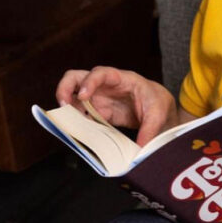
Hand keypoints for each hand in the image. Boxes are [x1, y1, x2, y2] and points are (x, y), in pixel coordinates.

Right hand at [56, 66, 177, 145]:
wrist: (158, 108)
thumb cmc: (157, 102)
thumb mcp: (158, 114)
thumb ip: (149, 130)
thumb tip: (141, 149)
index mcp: (120, 79)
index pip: (100, 73)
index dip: (89, 82)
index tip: (83, 96)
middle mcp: (104, 86)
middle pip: (75, 78)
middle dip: (64, 89)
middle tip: (63, 106)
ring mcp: (98, 99)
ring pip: (73, 98)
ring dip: (67, 110)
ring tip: (68, 124)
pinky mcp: (98, 113)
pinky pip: (81, 116)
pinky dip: (76, 123)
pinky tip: (77, 134)